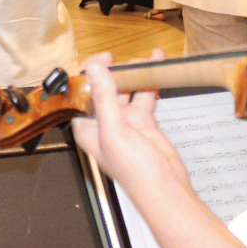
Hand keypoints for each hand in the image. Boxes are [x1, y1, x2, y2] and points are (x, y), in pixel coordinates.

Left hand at [70, 52, 192, 196]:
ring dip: (134, 74)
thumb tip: (96, 72)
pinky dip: (149, 82)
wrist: (165, 187)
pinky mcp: (142, 121)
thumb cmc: (135, 173)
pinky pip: (143, 95)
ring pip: (125, 89)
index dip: (88, 74)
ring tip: (144, 61)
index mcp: (88, 128)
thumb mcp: (116, 131)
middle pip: (103, 88)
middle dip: (114, 71)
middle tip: (124, 60)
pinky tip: (156, 69)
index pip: (81, 94)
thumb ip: (105, 98)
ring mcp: (124, 122)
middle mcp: (104, 123)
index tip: (101, 60)